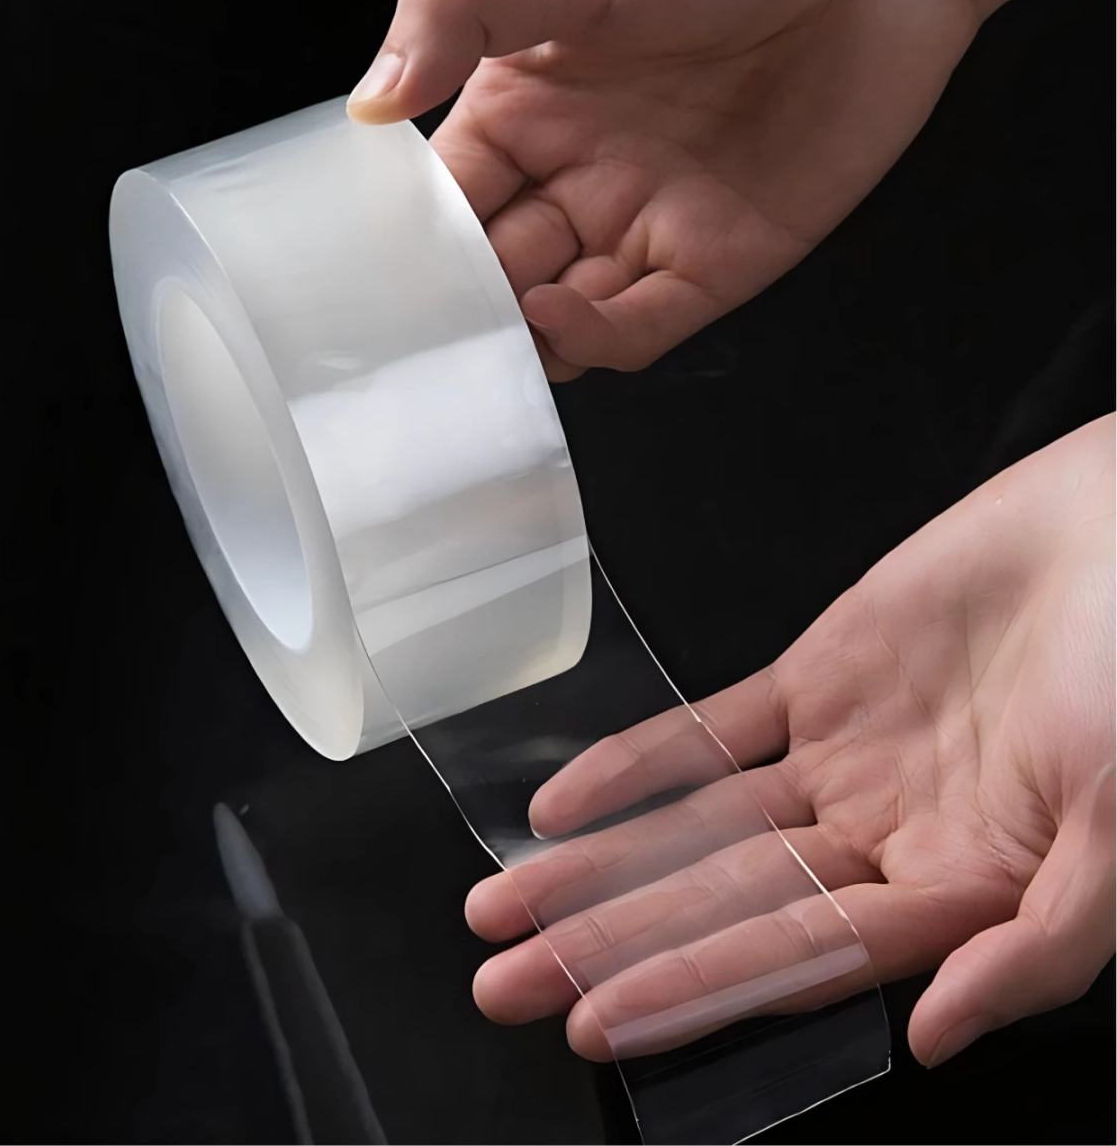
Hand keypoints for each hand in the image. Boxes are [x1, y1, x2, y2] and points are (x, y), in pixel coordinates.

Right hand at [349, 0, 1075, 378]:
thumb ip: (461, 11)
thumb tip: (371, 98)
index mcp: (525, 114)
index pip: (445, 204)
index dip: (412, 247)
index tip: (371, 283)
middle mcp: (575, 182)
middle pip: (496, 274)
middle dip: (463, 311)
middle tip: (425, 340)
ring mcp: (641, 230)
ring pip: (559, 318)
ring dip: (520, 341)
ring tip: (486, 346)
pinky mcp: (711, 269)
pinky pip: (638, 326)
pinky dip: (593, 336)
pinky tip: (556, 322)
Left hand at [464, 413, 1116, 1065]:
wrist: (1116, 524)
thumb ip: (1039, 943)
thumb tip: (932, 1036)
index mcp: (955, 891)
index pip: (796, 959)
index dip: (696, 991)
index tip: (597, 1024)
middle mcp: (883, 838)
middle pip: (722, 906)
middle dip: (612, 947)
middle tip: (506, 984)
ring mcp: (840, 760)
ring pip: (696, 829)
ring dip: (600, 867)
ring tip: (504, 906)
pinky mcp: (813, 681)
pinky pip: (708, 733)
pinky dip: (635, 766)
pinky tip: (563, 807)